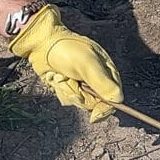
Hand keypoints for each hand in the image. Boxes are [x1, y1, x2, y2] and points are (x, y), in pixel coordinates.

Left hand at [9, 5, 122, 121]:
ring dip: (68, 91)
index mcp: (108, 73)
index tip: (94, 115)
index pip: (114, 98)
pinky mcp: (69, 88)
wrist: (41, 43)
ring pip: (80, 103)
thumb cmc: (67, 49)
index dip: (105, 109)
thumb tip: (118, 99)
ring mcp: (82, 85)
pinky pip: (68, 99)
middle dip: (81, 96)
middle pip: (95, 104)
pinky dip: (60, 90)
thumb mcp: (87, 64)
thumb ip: (103, 82)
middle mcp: (97, 80)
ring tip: (62, 76)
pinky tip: (56, 77)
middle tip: (72, 81)